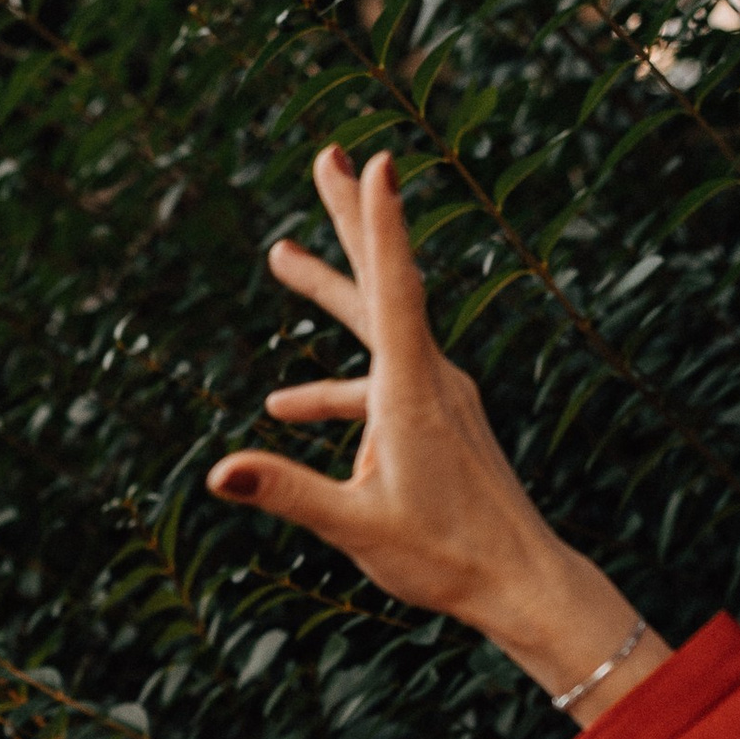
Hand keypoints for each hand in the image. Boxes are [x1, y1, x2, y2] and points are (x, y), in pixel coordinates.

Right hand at [205, 145, 669, 728]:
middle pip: (385, 280)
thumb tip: (217, 473)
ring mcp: (438, 393)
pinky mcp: (437, 415)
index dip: (383, 224)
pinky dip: (333, 387)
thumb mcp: (356, 527)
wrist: (521, 582)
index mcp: (412, 392)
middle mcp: (430, 378)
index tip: (376, 163)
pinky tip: (286, 407)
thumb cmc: (444, 558)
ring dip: (331, 288)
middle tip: (330, 156)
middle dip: (351, 218)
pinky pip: (377, 380)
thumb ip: (287, 492)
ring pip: (379, 323)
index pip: (395, 290)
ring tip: (279, 255)